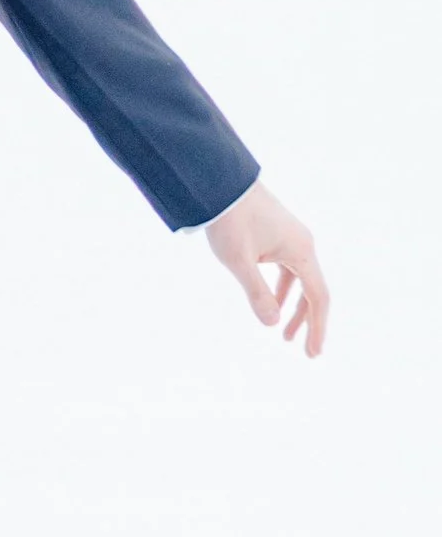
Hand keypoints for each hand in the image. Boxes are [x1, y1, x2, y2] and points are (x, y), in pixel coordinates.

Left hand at [205, 182, 328, 355]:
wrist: (219, 183)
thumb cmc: (229, 220)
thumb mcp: (239, 261)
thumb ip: (257, 293)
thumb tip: (272, 323)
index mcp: (301, 252)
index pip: (317, 297)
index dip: (317, 327)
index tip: (313, 353)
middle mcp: (302, 244)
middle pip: (312, 291)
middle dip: (308, 322)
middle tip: (304, 351)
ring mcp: (291, 238)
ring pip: (299, 280)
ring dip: (293, 307)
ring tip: (283, 333)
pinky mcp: (277, 234)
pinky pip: (287, 269)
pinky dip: (282, 289)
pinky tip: (270, 302)